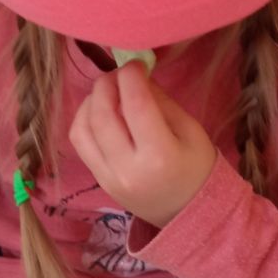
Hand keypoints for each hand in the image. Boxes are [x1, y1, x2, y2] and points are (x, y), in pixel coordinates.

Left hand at [68, 60, 216, 227]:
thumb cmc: (196, 168)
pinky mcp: (99, 180)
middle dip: (106, 84)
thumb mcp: (190, 130)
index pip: (136, 104)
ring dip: (90, 101)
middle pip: (102, 114)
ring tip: (108, 92)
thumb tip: (135, 77)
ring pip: (82, 128)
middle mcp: (128, 168)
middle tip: (118, 74)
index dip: (131, 76)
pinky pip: (81, 142)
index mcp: (159, 155)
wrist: (187, 213)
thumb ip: (161, 102)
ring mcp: (108, 177)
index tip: (136, 64)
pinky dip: (84, 119)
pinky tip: (99, 111)